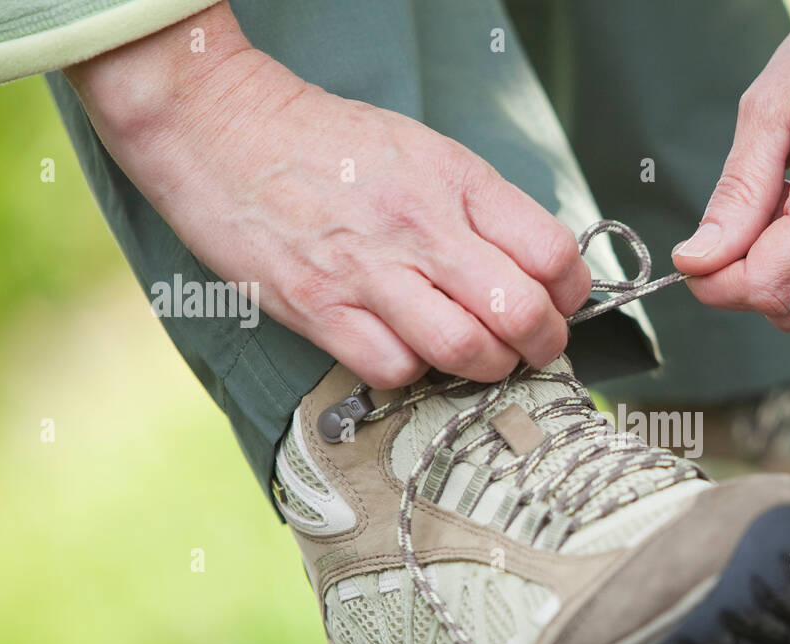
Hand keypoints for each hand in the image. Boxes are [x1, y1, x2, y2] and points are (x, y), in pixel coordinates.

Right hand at [67, 2, 590, 386]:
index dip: (571, 294)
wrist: (218, 125)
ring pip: (466, 351)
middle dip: (543, 345)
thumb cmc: (328, 143)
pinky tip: (406, 351)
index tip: (559, 304)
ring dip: (485, 368)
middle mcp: (421, 227)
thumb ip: (481, 208)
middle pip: (522, 314)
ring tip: (477, 357)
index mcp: (457, 181)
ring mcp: (369, 271)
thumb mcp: (424, 151)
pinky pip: (395, 369)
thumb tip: (536, 271)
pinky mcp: (318, 309)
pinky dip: (412, 373)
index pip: (553, 256)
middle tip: (532, 347)